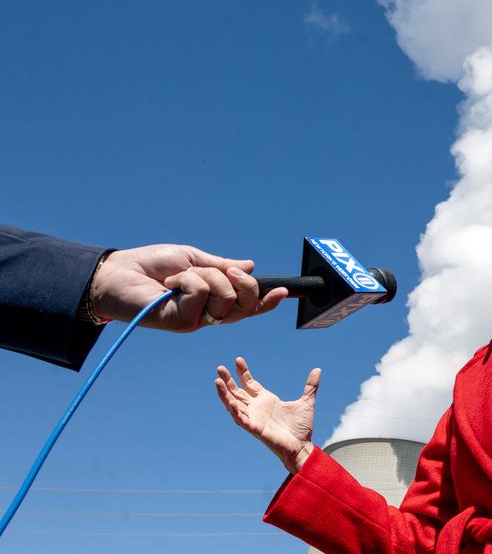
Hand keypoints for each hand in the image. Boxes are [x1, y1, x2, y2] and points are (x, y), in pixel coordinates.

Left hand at [89, 244, 287, 330]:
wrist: (117, 273)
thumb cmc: (151, 266)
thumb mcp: (193, 259)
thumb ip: (221, 266)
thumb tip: (251, 266)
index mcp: (213, 301)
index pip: (246, 307)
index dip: (266, 302)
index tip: (283, 291)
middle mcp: (207, 315)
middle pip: (244, 305)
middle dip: (242, 281)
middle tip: (227, 269)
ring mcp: (195, 321)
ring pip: (225, 297)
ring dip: (206, 275)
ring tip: (181, 275)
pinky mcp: (181, 322)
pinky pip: (200, 294)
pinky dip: (187, 280)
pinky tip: (168, 284)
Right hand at [215, 357, 319, 473]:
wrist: (302, 446)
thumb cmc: (301, 428)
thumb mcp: (306, 402)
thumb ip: (310, 386)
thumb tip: (318, 370)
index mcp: (266, 400)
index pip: (249, 383)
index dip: (243, 372)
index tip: (237, 359)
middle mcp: (257, 408)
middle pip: (237, 392)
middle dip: (228, 381)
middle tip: (219, 368)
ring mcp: (254, 418)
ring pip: (234, 404)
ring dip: (225, 394)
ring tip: (217, 381)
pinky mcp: (255, 429)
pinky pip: (241, 419)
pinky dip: (235, 411)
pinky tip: (230, 402)